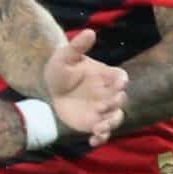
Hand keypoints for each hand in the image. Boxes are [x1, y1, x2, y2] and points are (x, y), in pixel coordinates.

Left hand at [38, 26, 126, 140]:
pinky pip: (103, 133)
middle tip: (106, 105)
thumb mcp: (65, 56)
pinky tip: (92, 141)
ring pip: (114, 118)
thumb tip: (90, 32)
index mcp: (106, 75)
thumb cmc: (61, 67)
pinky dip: (100, 138)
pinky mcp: (94, 122)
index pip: (120, 78)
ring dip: (110, 124)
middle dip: (116, 102)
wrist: (52, 87)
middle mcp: (108, 93)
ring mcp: (103, 109)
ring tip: (99, 128)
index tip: (120, 83)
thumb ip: (77, 46)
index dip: (121, 81)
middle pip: (120, 99)